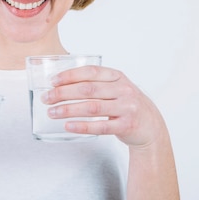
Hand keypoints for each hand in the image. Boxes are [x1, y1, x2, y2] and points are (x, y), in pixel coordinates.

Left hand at [41, 65, 166, 147]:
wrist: (151, 127)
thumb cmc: (126, 105)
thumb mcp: (116, 88)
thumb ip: (96, 83)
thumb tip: (61, 84)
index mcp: (118, 77)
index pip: (91, 72)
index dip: (69, 75)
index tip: (52, 81)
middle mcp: (123, 90)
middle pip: (88, 89)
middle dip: (63, 93)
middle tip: (47, 98)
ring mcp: (126, 108)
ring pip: (92, 107)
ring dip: (68, 110)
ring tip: (52, 112)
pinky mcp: (126, 125)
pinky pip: (100, 126)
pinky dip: (82, 126)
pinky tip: (68, 125)